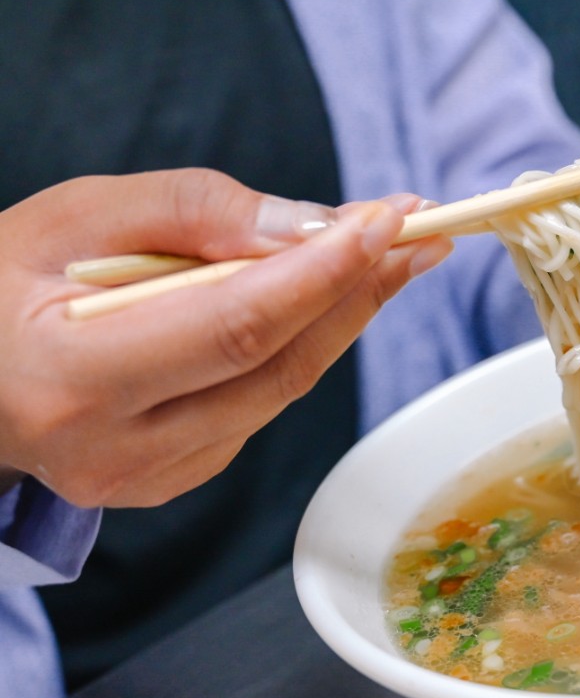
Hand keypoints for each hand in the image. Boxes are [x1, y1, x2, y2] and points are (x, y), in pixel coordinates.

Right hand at [0, 169, 451, 506]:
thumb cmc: (0, 283)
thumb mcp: (73, 216)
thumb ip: (191, 213)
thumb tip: (308, 229)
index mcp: (72, 378)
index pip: (235, 327)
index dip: (323, 274)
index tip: (389, 221)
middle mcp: (111, 449)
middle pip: (276, 369)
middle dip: (359, 293)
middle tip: (420, 234)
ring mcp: (142, 479)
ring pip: (278, 394)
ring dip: (342, 319)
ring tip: (388, 255)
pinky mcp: (167, 483)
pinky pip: (256, 411)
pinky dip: (294, 352)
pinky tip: (317, 302)